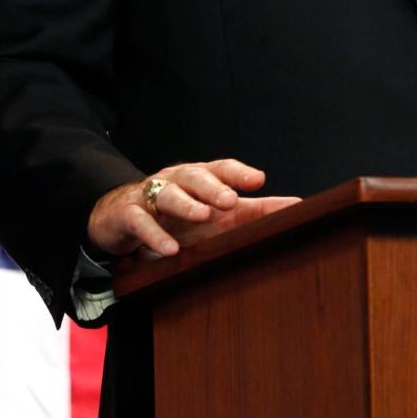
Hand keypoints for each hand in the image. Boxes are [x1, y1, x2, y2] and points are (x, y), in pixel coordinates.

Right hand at [86, 159, 300, 258]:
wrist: (119, 217)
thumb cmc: (178, 216)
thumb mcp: (217, 214)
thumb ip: (255, 210)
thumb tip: (297, 207)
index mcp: (199, 178)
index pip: (220, 168)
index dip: (238, 173)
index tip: (259, 180)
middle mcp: (176, 181)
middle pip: (194, 176)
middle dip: (213, 187)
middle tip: (231, 200)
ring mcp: (150, 197)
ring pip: (167, 193)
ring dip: (186, 203)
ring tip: (203, 215)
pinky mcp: (128, 216)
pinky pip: (140, 222)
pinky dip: (154, 234)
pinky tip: (170, 249)